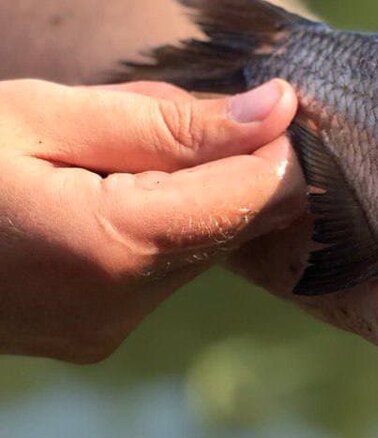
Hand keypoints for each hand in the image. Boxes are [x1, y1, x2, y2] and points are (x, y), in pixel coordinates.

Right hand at [0, 78, 303, 361]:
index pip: (258, 195)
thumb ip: (168, 122)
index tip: (257, 99)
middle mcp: (123, 307)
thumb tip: (279, 110)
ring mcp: (106, 331)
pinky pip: (162, 269)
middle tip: (143, 117)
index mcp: (115, 248)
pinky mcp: (94, 338)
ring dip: (182, 191)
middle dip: (220, 160)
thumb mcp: (38, 118)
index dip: (273, 142)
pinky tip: (86, 194)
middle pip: (237, 222)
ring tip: (93, 158)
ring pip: (203, 245)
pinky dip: (152, 223)